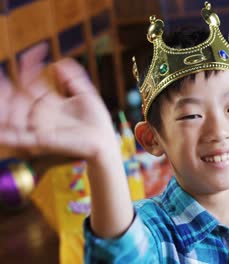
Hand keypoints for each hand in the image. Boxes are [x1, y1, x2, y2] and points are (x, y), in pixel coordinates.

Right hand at [0, 44, 115, 161]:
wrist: (105, 142)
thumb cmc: (97, 121)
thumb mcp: (86, 95)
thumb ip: (74, 79)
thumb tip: (60, 62)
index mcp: (50, 103)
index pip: (32, 83)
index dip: (31, 67)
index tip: (35, 51)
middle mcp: (41, 115)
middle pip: (17, 99)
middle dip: (5, 87)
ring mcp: (40, 128)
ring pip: (13, 117)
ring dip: (3, 107)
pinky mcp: (42, 141)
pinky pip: (20, 138)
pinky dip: (6, 135)